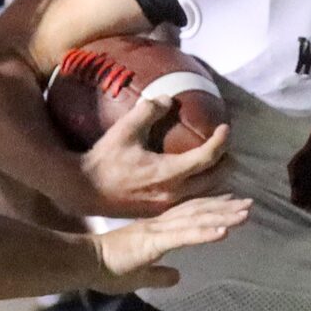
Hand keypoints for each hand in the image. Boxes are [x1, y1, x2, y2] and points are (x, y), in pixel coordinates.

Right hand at [77, 96, 230, 217]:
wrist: (83, 190)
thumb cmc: (104, 159)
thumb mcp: (125, 130)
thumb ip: (148, 111)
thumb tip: (168, 98)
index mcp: (168, 173)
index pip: (206, 157)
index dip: (220, 142)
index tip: (226, 128)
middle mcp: (173, 193)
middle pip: (213, 180)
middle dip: (225, 163)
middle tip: (227, 147)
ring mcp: (167, 206)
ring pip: (204, 195)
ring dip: (216, 180)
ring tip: (220, 165)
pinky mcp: (160, 212)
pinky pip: (191, 202)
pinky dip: (201, 191)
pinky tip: (200, 183)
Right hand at [89, 194, 250, 292]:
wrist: (85, 262)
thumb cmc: (107, 268)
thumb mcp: (140, 276)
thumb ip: (158, 275)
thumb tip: (177, 277)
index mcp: (157, 230)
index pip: (189, 215)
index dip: (212, 209)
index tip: (232, 205)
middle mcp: (161, 225)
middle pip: (198, 213)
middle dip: (225, 208)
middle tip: (249, 203)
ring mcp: (159, 232)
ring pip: (197, 221)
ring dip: (222, 217)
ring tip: (245, 213)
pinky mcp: (154, 242)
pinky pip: (184, 237)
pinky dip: (205, 233)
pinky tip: (224, 232)